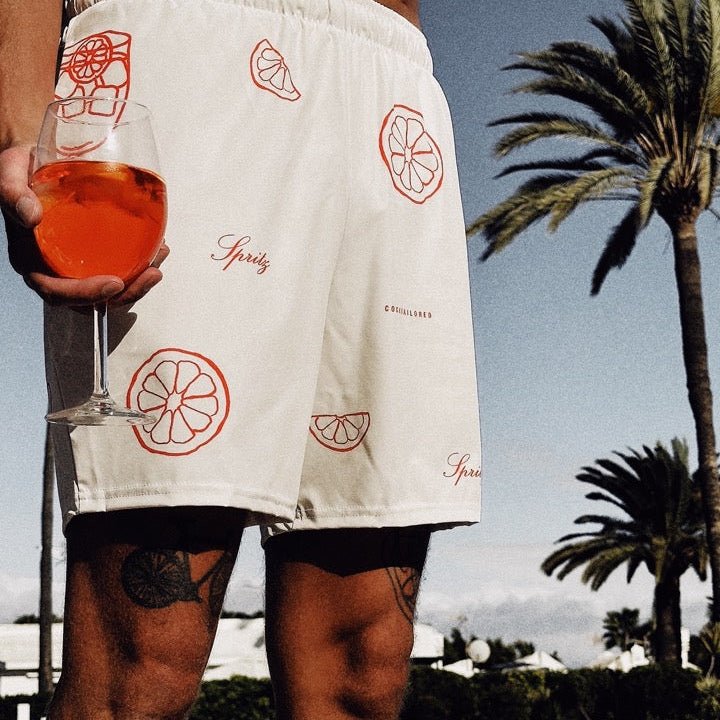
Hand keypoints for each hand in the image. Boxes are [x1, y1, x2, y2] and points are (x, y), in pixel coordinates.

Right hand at [1, 143, 168, 305]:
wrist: (32, 161)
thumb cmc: (20, 169)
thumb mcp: (10, 172)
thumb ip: (13, 192)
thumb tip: (30, 215)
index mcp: (31, 258)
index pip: (56, 291)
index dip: (85, 294)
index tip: (114, 283)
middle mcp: (53, 267)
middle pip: (90, 299)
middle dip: (125, 293)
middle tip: (151, 274)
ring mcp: (74, 262)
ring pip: (108, 288)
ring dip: (139, 281)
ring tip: (160, 258)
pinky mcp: (92, 252)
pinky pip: (117, 267)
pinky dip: (140, 263)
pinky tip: (157, 246)